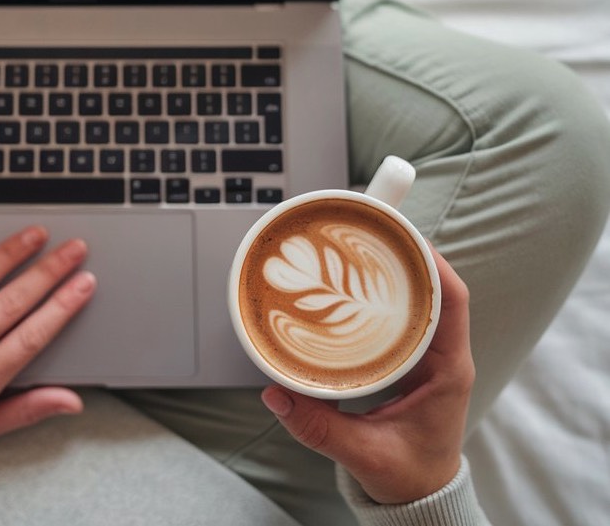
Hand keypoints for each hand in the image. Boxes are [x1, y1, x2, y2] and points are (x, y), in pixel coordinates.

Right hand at [260, 247, 474, 504]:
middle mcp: (441, 356)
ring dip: (392, 272)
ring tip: (357, 247)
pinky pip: (399, 317)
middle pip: (433, 288)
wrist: (419, 498)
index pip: (453, 303)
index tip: (405, 236)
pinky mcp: (408, 361)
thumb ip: (319, 427)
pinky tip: (351, 285)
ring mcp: (426, 357)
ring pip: (416, 300)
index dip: (433, 264)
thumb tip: (275, 394)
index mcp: (447, 371)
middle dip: (404, 255)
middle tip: (369, 230)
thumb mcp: (363, 454)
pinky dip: (379, 295)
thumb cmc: (405, 476)